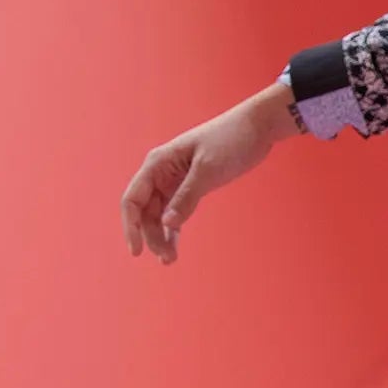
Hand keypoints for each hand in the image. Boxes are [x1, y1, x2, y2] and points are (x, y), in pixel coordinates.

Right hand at [120, 95, 287, 265]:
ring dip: (162, 236)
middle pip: (146, 211)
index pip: (133, 200)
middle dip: (151, 236)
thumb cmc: (231, 140)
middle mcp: (161, 172)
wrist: (257, 127)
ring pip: (161, 214)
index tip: (136, 250)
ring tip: (169, 260)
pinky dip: (175, 228)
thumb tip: (168, 223)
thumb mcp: (208, 169)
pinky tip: (174, 246)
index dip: (130, 226)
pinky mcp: (192, 185)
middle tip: (167, 259)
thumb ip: (187, 196)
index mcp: (157, 163)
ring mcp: (176, 179)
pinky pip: (177, 210)